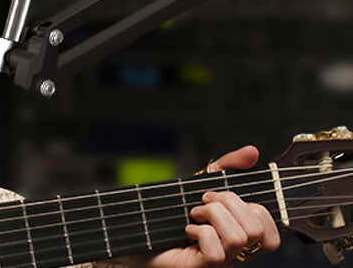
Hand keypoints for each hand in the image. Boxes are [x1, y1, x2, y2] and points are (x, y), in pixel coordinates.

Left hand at [122, 146, 280, 267]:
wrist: (138, 233)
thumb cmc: (172, 213)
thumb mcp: (200, 184)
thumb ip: (226, 168)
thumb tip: (252, 152)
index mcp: (240, 236)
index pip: (271, 232)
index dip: (254, 209)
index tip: (223, 197)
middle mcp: (235, 254)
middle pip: (256, 229)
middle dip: (229, 204)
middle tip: (204, 202)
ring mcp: (220, 264)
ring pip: (239, 237)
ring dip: (212, 215)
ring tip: (194, 214)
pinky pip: (216, 252)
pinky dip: (200, 233)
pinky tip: (187, 231)